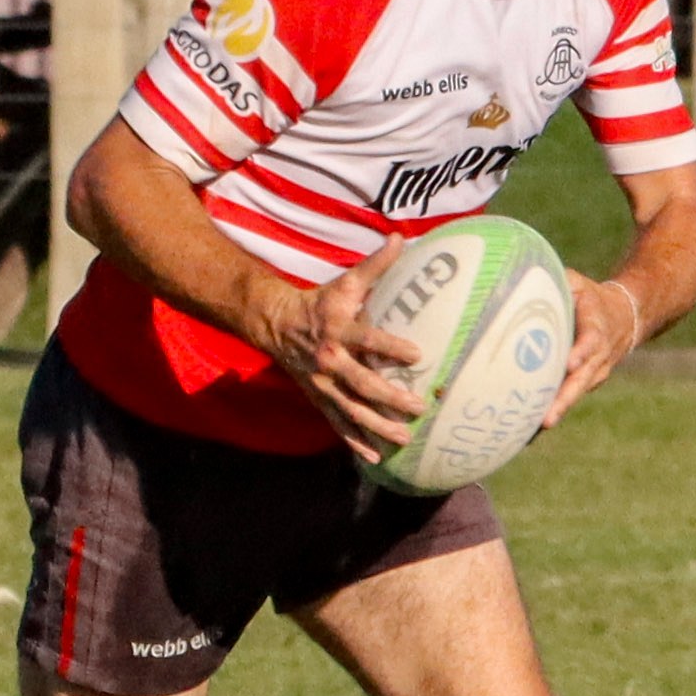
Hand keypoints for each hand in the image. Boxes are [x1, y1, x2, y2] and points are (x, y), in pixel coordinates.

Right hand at [259, 236, 426, 462]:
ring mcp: (323, 385)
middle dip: (391, 397)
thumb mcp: (345, 282)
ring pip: (353, 410)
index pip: (368, 339)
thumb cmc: (320, 302)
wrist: (276, 325)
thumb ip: (376, 265)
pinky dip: (356, 442)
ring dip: (378, 426)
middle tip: (420, 406)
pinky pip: (339, 425)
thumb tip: (404, 237)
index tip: (418, 354)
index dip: (391, 347)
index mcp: (339, 330)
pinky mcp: (320, 400)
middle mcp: (331, 361)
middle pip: (362, 383)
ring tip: (405, 438)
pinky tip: (376, 458)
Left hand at [538, 273, 639, 429]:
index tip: (571, 364)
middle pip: (582, 380)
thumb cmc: (589, 297)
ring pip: (575, 395)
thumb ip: (558, 282)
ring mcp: (594, 374)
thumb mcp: (577, 282)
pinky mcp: (585, 384)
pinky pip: (568, 399)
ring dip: (556, 412)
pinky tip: (527, 434)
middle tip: (547, 419)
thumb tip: (523, 278)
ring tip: (534, 431)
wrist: (625, 318)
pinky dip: (551, 413)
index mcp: (597, 327)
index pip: (591, 340)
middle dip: (564, 400)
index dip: (582, 352)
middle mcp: (598, 356)